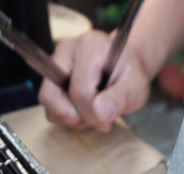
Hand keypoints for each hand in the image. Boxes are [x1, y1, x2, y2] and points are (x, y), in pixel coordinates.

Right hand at [38, 30, 153, 131]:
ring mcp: (54, 63)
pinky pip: (48, 107)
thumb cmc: (129, 75)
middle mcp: (66, 49)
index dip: (92, 113)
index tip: (108, 116)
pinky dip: (65, 117)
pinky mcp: (50, 78)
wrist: (124, 68)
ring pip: (47, 101)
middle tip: (100, 117)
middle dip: (78, 116)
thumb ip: (120, 98)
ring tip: (92, 114)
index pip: (79, 90)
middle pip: (53, 95)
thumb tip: (99, 112)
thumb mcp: (136, 87)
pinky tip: (83, 111)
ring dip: (70, 118)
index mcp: (90, 45)